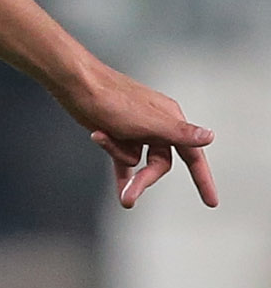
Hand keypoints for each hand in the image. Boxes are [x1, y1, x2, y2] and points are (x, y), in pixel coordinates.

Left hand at [70, 66, 218, 207]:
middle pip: (159, 163)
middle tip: (128, 197)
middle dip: (144, 179)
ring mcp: (136, 131)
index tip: (211, 202)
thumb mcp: (148, 122)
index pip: (193, 156)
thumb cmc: (112, 99)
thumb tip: (209, 136)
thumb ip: (179, 133)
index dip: (203, 179)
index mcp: (171, 120)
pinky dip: (118, 169)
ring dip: (118, 156)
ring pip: (135, 160)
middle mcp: (157, 126)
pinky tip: (120, 187)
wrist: (76, 85)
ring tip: (99, 137)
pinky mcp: (116, 134)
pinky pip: (121, 159)